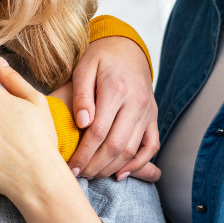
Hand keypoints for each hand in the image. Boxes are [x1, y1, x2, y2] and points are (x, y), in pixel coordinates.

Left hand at [68, 36, 159, 179]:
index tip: (70, 166)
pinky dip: (138, 163)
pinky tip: (120, 173)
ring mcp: (147, 111)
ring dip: (112, 167)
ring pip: (133, 149)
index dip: (83, 153)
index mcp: (116, 89)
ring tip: (92, 174)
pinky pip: (151, 146)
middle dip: (95, 165)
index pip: (98, 131)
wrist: (126, 47)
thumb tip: (82, 123)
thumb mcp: (83, 67)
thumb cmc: (99, 57)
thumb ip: (81, 95)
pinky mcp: (153, 116)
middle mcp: (136, 102)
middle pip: (117, 145)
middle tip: (78, 175)